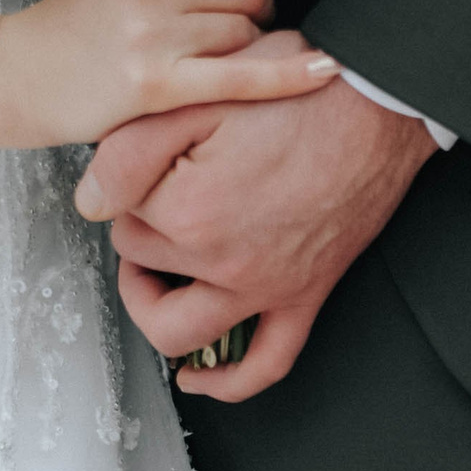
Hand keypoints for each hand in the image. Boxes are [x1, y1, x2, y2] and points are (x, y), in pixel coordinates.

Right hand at [0, 0, 340, 146]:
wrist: (22, 74)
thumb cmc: (80, 22)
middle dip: (256, 9)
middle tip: (225, 30)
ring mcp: (155, 32)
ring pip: (249, 31)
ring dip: (246, 47)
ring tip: (209, 58)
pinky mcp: (158, 84)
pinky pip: (244, 76)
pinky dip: (289, 74)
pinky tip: (325, 70)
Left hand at [75, 49, 436, 399]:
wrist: (381, 102)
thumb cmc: (301, 89)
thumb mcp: (200, 96)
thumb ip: (130, 150)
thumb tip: (89, 200)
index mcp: (190, 211)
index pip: (120, 209)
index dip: (128, 177)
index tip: (150, 151)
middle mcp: (225, 262)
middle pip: (141, 260)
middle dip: (135, 226)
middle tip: (148, 190)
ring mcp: (268, 287)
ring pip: (179, 330)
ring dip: (152, 306)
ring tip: (149, 276)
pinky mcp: (306, 296)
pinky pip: (266, 362)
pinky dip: (227, 381)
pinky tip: (200, 375)